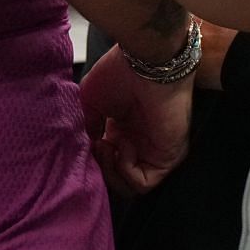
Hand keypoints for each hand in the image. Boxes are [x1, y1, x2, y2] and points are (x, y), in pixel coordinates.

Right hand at [79, 45, 191, 193]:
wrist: (145, 63)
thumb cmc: (119, 73)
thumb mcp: (90, 100)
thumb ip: (88, 126)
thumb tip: (89, 145)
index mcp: (121, 130)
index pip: (105, 161)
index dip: (91, 159)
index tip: (82, 145)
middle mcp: (137, 142)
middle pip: (116, 178)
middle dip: (99, 169)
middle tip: (94, 147)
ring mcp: (152, 152)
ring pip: (130, 186)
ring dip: (111, 172)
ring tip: (106, 146)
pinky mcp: (167, 157)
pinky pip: (144, 183)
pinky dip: (127, 171)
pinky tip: (122, 147)